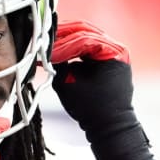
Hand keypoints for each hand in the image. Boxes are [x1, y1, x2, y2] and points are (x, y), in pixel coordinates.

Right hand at [50, 20, 159, 159]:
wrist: (110, 129)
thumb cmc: (92, 109)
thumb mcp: (67, 84)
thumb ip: (56, 64)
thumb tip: (44, 52)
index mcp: (112, 52)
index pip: (81, 40)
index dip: (60, 45)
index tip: (44, 51)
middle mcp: (116, 48)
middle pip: (84, 31)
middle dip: (62, 36)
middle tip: (44, 40)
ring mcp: (114, 53)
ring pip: (85, 36)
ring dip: (67, 40)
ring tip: (49, 45)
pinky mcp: (108, 59)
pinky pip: (88, 47)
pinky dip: (73, 47)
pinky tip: (59, 51)